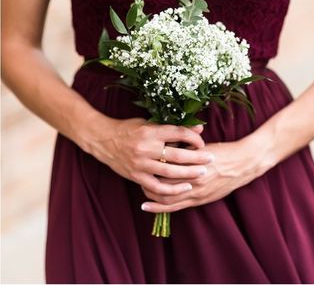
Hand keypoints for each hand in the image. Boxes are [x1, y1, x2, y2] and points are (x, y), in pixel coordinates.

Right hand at [83, 116, 214, 197]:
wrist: (103, 140)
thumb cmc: (128, 129)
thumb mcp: (148, 123)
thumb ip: (172, 128)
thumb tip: (198, 129)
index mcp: (149, 131)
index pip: (178, 133)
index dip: (193, 138)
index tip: (201, 143)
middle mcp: (145, 147)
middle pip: (178, 154)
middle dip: (197, 157)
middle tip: (211, 158)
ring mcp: (140, 163)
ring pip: (170, 172)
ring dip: (189, 173)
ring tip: (202, 173)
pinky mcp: (136, 176)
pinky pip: (157, 186)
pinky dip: (173, 189)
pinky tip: (185, 187)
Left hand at [140, 138, 262, 212]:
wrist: (243, 163)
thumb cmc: (220, 150)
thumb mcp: (199, 145)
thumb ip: (181, 144)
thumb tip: (161, 141)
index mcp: (190, 161)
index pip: (162, 165)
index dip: (148, 164)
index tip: (140, 160)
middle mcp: (192, 178)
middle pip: (161, 182)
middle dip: (146, 179)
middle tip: (137, 174)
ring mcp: (195, 191)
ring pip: (165, 197)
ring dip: (150, 195)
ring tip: (141, 190)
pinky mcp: (199, 200)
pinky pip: (175, 207)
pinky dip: (159, 208)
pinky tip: (147, 207)